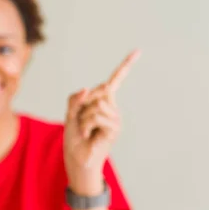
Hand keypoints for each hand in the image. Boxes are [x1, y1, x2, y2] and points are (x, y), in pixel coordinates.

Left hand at [64, 50, 139, 194]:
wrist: (78, 158)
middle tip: (81, 121)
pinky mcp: (115, 127)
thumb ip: (75, 99)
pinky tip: (89, 135)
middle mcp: (112, 107)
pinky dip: (86, 125)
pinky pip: (96, 115)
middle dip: (82, 105)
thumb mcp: (70, 114)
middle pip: (97, 91)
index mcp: (103, 101)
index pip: (115, 81)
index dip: (125, 66)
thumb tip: (87, 88)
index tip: (138, 51)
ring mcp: (115, 117)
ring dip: (83, 117)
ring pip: (95, 104)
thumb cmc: (75, 137)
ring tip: (85, 130)